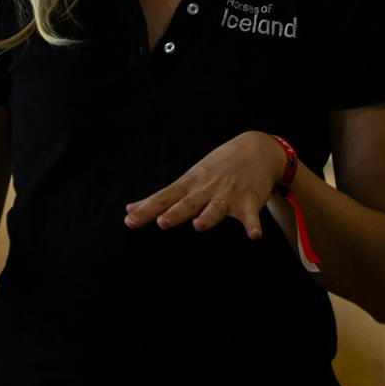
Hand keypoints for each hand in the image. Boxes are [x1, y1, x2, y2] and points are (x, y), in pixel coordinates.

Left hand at [124, 131, 282, 238]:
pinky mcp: (249, 201)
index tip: (130, 221)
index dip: (147, 210)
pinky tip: (254, 235)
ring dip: (208, 217)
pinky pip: (250, 215)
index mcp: (189, 186)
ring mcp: (227, 195)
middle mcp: (205, 190)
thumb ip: (160, 198)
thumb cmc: (216, 168)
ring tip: (199, 225)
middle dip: (175, 213)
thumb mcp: (187, 179)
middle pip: (187, 204)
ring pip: (216, 209)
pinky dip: (252, 224)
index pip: (164, 198)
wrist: (256, 150)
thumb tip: (129, 210)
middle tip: (162, 222)